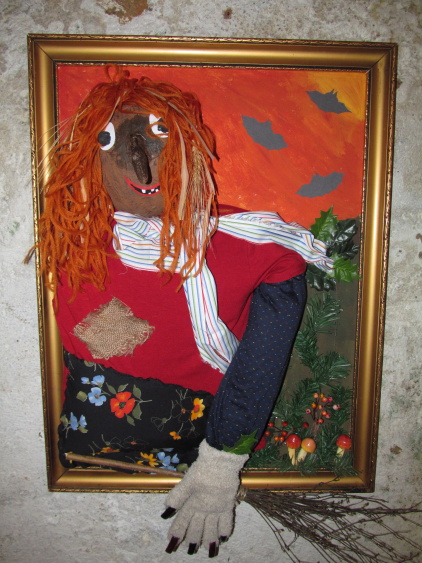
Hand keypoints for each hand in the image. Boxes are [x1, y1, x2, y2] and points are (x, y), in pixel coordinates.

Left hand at [161, 440, 247, 556]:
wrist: (221, 461)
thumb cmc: (202, 469)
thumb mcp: (186, 481)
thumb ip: (177, 497)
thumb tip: (165, 513)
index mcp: (193, 503)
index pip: (182, 521)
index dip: (177, 532)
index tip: (171, 543)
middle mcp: (205, 509)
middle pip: (197, 528)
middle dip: (192, 541)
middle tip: (189, 551)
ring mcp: (217, 508)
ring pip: (212, 529)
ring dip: (208, 541)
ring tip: (207, 551)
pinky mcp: (228, 504)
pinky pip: (227, 522)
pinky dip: (225, 531)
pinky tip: (223, 538)